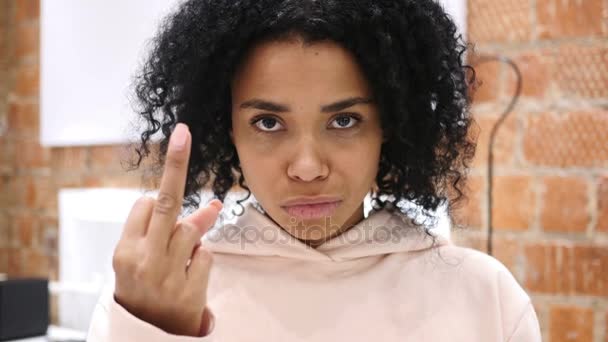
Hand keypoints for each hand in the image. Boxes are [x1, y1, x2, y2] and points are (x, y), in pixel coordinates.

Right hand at [112, 123, 221, 335]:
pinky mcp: (188, 293)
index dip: (158, 196)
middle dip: (175, 166)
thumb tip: (211, 205)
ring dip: (195, 233)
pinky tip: (189, 275)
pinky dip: (202, 259)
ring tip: (182, 255)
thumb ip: (166, 229)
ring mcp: (166, 277)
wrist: (147, 333)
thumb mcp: (142, 258)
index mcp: (124, 250)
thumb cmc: (145, 285)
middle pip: (165, 204)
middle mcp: (142, 260)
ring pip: (191, 229)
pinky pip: (206, 256)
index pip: (144, 204)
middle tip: (183, 134)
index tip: (171, 165)